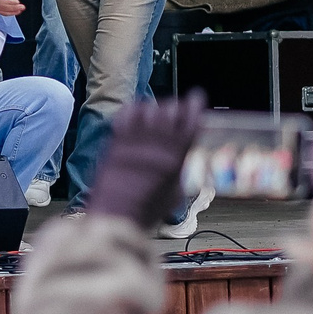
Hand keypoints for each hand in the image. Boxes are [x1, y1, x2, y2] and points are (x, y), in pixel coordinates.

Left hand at [87, 96, 209, 228]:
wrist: (115, 216)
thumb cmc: (147, 210)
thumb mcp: (175, 193)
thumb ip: (179, 170)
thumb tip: (179, 159)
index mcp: (176, 157)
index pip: (191, 120)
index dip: (195, 105)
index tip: (197, 97)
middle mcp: (156, 144)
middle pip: (170, 110)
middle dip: (176, 106)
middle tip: (176, 109)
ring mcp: (135, 140)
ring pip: (149, 108)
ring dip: (155, 107)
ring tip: (156, 113)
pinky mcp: (115, 141)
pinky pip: (126, 114)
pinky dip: (133, 109)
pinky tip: (136, 113)